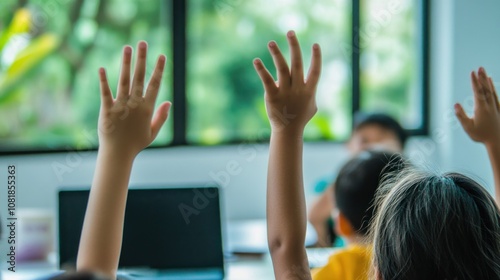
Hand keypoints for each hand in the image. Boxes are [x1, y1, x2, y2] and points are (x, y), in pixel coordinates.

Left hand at [98, 41, 170, 156]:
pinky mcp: (106, 110)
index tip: (162, 55)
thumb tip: (168, 102)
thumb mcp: (153, 132)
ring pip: (124, 81)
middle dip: (142, 59)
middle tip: (143, 42)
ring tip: (127, 48)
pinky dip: (103, 81)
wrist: (118, 154)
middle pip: (140, 77)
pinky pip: (105, 93)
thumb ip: (161, 117)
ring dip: (126, 63)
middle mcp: (135, 104)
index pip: (155, 85)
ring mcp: (120, 106)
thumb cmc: (136, 144)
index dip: (158, 69)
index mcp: (147, 109)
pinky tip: (102, 68)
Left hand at [253, 31, 321, 135]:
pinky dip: (261, 70)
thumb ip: (312, 93)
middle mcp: (298, 88)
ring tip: (271, 42)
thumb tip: (311, 86)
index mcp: (309, 89)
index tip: (315, 44)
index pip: (315, 71)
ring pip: (282, 69)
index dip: (316, 57)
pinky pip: (267, 80)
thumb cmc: (300, 118)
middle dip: (294, 46)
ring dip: (276, 54)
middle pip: (298, 63)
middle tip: (290, 32)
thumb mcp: (312, 106)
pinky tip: (256, 61)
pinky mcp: (273, 96)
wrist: (288, 131)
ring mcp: (286, 92)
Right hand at [455, 67, 499, 146]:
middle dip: (482, 78)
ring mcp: (495, 107)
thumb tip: (456, 104)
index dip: (474, 82)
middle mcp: (489, 105)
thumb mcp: (468, 127)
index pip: (477, 92)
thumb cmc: (481, 135)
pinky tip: (492, 84)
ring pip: (491, 91)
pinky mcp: (498, 109)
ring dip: (488, 81)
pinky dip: (493, 89)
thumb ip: (461, 116)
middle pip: (485, 89)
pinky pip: (496, 96)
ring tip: (485, 73)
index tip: (472, 72)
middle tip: (480, 68)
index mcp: (481, 108)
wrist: (497, 141)